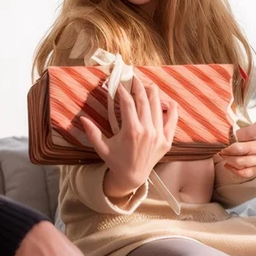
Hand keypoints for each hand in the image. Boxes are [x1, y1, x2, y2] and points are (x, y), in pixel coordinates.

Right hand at [79, 76, 177, 199]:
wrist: (133, 177)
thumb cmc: (116, 160)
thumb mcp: (102, 147)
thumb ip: (92, 132)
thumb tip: (82, 118)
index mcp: (132, 131)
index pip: (128, 103)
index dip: (123, 91)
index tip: (119, 84)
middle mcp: (147, 130)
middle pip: (144, 100)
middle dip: (137, 86)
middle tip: (133, 78)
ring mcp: (159, 135)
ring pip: (158, 105)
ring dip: (152, 92)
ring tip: (146, 85)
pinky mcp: (167, 139)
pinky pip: (173, 119)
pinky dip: (171, 107)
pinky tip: (166, 100)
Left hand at [213, 123, 255, 184]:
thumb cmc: (247, 137)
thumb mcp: (244, 127)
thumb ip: (234, 123)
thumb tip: (220, 116)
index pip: (245, 133)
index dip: (235, 135)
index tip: (229, 136)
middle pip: (241, 149)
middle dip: (227, 150)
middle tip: (221, 149)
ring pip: (241, 162)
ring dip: (228, 160)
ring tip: (223, 156)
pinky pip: (244, 173)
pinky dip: (233, 169)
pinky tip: (227, 164)